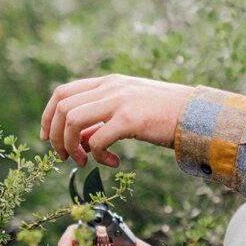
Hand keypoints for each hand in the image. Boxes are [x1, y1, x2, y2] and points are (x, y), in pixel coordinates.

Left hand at [40, 74, 192, 166]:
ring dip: (71, 146)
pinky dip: (99, 156)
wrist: (198, 114)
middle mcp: (110, 88)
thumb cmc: (166, 116)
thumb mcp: (129, 109)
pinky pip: (98, 141)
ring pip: (72, 120)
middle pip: (62, 107)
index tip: (47, 137)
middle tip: (65, 157)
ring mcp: (120, 101)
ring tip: (83, 161)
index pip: (63, 92)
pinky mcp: (130, 119)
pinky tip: (113, 163)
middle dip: (56, 136)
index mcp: (108, 83)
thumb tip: (80, 140)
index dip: (48, 116)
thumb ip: (103, 119)